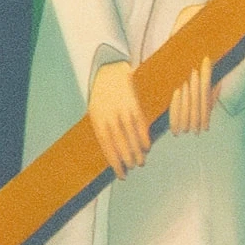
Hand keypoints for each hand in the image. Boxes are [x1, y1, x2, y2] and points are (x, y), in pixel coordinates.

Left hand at [86, 51, 157, 175]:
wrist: (110, 70)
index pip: (106, 144)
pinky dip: (144, 137)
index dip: (114, 161)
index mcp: (97, 118)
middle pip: (120, 142)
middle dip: (127, 158)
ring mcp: (122, 110)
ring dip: (137, 151)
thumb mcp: (97, 110)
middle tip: (133, 168)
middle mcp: (109, 115)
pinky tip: (147, 147)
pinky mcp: (134, 104)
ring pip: (131, 135)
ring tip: (141, 162)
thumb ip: (103, 127)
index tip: (121, 173)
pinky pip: (140, 125)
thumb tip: (112, 150)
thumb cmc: (103, 95)